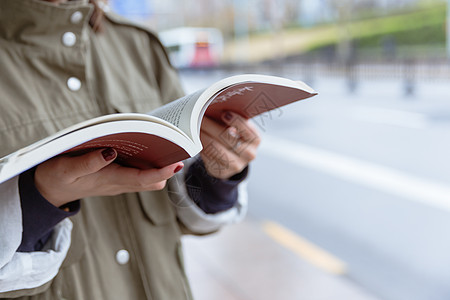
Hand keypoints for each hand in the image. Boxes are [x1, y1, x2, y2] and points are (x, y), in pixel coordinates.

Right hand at [34, 148, 183, 207]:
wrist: (48, 190)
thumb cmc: (56, 177)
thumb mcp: (67, 169)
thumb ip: (88, 162)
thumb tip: (111, 152)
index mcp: (110, 181)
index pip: (143, 179)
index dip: (162, 172)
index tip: (177, 163)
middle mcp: (119, 183)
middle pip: (151, 180)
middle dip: (166, 168)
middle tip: (179, 149)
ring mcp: (118, 182)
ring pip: (146, 178)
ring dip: (158, 166)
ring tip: (168, 146)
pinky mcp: (115, 177)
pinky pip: (137, 173)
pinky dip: (146, 163)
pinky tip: (148, 148)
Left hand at [200, 111, 260, 178]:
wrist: (232, 161)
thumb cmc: (234, 137)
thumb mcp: (238, 129)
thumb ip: (232, 119)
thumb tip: (214, 107)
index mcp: (255, 140)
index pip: (248, 130)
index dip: (236, 121)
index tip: (224, 113)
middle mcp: (248, 154)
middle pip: (227, 138)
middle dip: (211, 125)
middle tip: (199, 116)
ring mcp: (236, 165)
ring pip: (215, 148)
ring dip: (202, 135)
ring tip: (193, 127)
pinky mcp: (222, 172)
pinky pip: (208, 157)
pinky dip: (200, 146)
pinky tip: (194, 139)